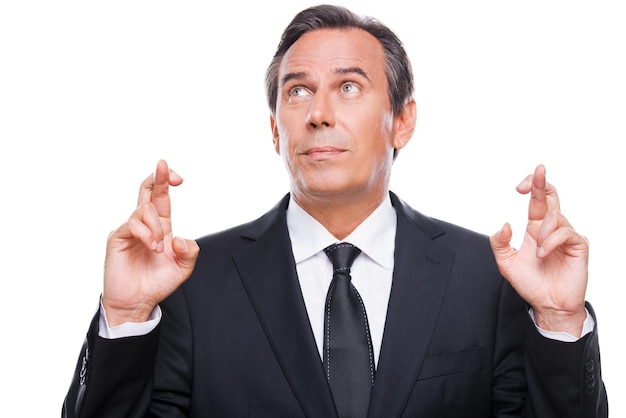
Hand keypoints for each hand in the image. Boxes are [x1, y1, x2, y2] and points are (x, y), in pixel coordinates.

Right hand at [101, 160, 199, 326]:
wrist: (136, 303)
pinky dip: (147, 234)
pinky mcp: (118, 238)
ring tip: (159, 248)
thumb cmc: (156, 284)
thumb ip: (190, 252)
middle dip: (157, 177)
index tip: (178, 177)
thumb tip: (181, 239)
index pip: (161, 196)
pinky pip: (133, 224)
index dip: (167, 181)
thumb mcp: (183, 268)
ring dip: (156, 227)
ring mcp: (129, 230)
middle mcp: (144, 224)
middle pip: (146, 191)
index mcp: (160, 226)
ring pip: (143, 210)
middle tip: (163, 166)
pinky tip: (153, 248)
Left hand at [490, 165, 587, 335]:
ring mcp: (566, 236)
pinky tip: (544, 254)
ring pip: (555, 216)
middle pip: (551, 197)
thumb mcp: (506, 263)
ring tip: (537, 252)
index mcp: (535, 228)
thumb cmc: (531, 284)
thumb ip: (499, 243)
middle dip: (542, 182)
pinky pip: (565, 232)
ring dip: (542, 232)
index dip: (531, 186)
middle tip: (538, 171)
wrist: (547, 305)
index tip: (519, 186)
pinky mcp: (578, 246)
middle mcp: (551, 229)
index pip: (536, 200)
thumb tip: (504, 223)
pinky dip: (551, 241)